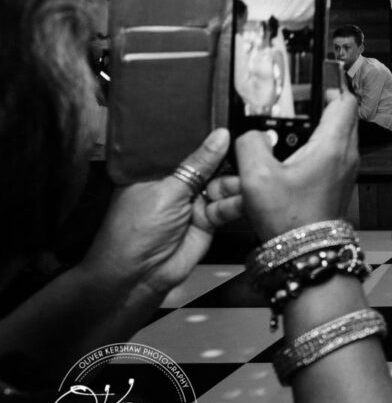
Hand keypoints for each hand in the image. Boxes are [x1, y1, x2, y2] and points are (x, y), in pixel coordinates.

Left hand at [79, 129, 241, 298]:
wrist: (138, 276)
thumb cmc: (134, 231)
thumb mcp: (167, 190)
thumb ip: (198, 165)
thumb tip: (220, 135)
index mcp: (156, 170)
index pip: (186, 146)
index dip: (207, 137)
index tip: (231, 126)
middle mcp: (175, 184)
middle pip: (209, 165)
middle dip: (228, 160)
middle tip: (247, 152)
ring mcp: (192, 203)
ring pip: (222, 185)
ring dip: (234, 184)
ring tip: (245, 181)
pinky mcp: (208, 221)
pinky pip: (227, 206)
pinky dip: (236, 203)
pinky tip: (244, 198)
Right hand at [236, 89, 359, 241]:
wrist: (306, 253)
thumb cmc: (289, 219)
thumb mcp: (257, 176)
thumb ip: (250, 143)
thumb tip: (248, 132)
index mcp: (333, 145)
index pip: (346, 100)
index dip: (331, 84)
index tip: (313, 78)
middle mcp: (347, 155)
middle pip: (343, 115)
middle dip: (322, 104)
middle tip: (297, 100)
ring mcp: (346, 171)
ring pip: (339, 135)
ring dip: (320, 126)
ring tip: (292, 125)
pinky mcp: (338, 184)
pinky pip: (333, 155)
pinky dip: (318, 146)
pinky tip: (293, 153)